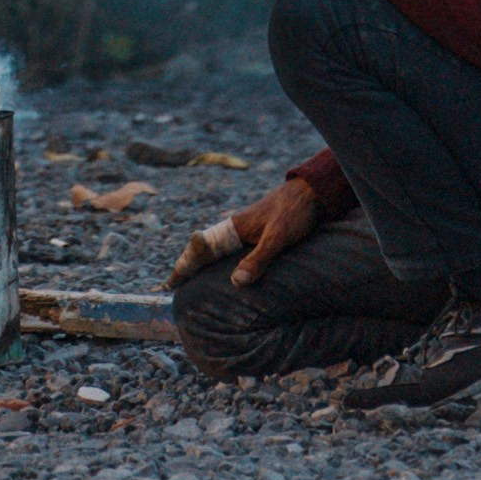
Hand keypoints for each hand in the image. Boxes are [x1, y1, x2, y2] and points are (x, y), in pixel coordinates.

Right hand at [167, 174, 319, 290]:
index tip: (169, 284)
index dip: (185, 266)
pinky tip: (224, 270)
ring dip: (203, 264)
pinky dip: (219, 260)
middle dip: (188, 267)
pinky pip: (230, 249)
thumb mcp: (277, 237)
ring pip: (216, 249)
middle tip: (173, 287)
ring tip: (192, 282)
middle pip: (204, 250)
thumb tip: (236, 283)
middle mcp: (235, 227)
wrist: (311, 192)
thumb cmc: (294, 212)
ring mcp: (245, 230)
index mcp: (234, 227)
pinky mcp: (256, 232)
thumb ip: (258, 259)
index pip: (201, 249)